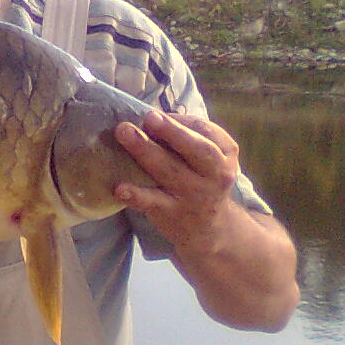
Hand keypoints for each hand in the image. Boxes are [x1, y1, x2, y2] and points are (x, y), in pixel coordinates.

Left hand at [112, 109, 239, 253]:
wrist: (208, 230)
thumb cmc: (201, 181)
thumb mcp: (209, 160)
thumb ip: (189, 137)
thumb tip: (151, 117)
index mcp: (224, 156)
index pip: (206, 132)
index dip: (180, 121)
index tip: (155, 114)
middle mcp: (214, 176)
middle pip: (196, 150)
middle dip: (172, 132)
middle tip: (149, 117)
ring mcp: (192, 196)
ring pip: (169, 171)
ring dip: (145, 150)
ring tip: (123, 132)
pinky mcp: (171, 213)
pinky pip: (152, 202)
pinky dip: (135, 195)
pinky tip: (119, 188)